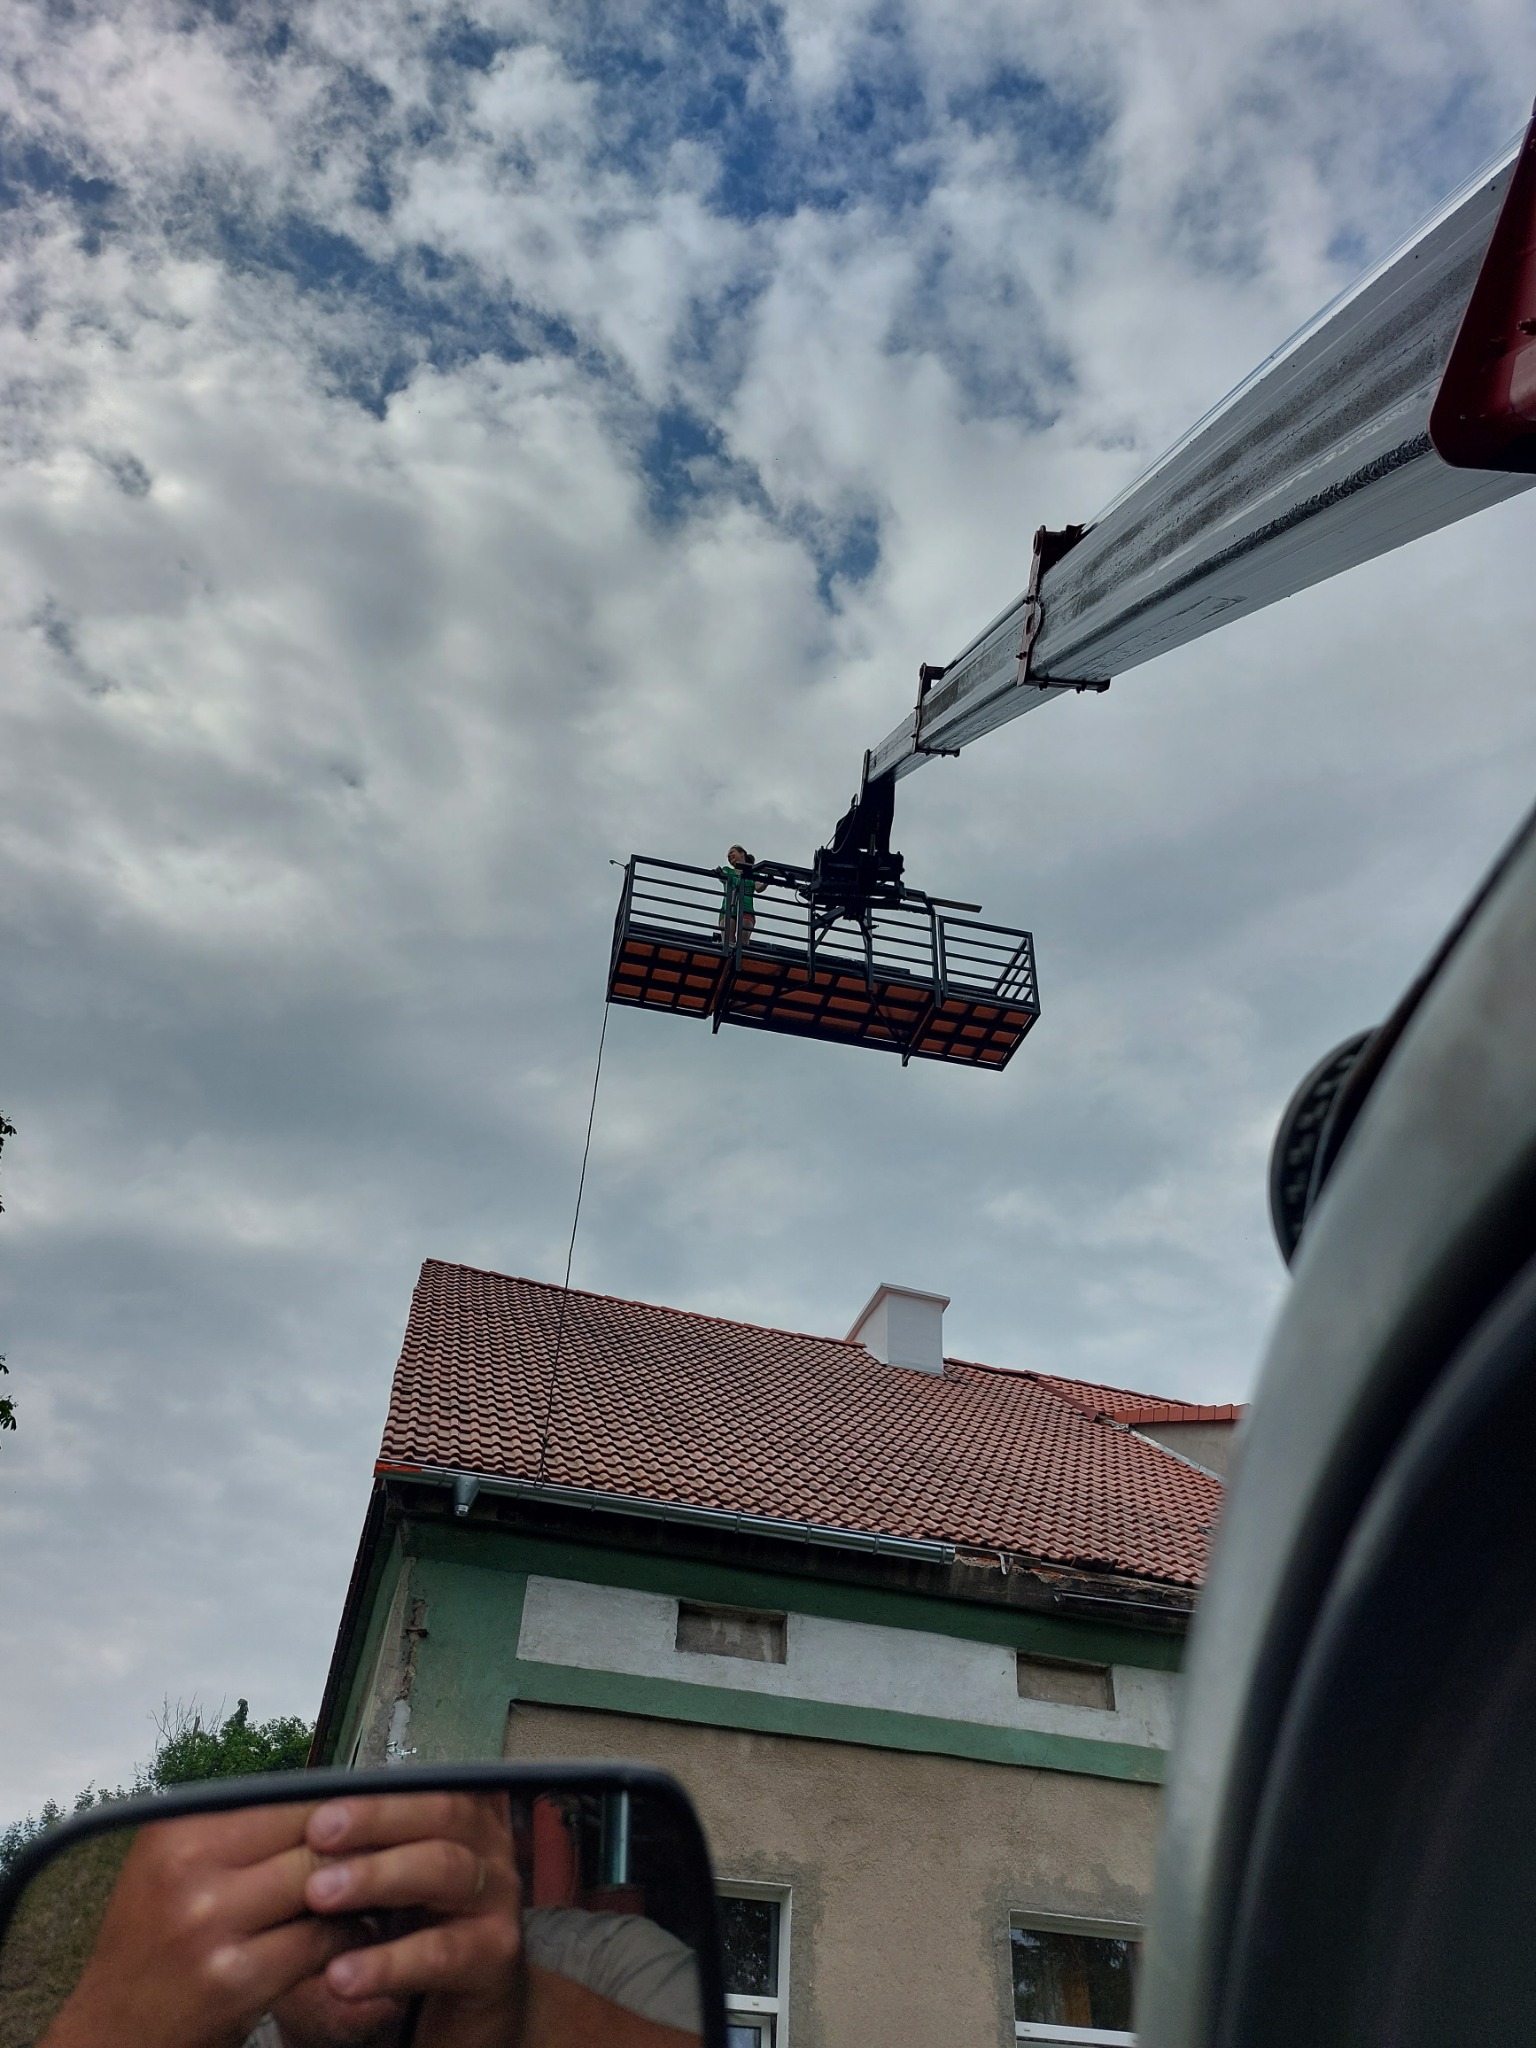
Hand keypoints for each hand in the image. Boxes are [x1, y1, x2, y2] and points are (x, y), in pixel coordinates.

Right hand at [39, 1803, 348, 2047]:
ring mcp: (209, 1923)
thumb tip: (338, 1800)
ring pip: (326, 1882)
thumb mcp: (178, 1872)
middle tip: (395, 1855)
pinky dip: (348, 1940)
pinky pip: (321, 1941)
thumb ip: (244, 1834)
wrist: (107, 2039)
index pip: (290, 1797)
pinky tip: (356, 1941)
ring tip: (378, 1896)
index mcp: (178, 1828)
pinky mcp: (234, 1978)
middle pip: (314, 1834)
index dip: (342, 1811)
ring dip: (363, 1893)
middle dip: (360, 1848)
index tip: (377, 1819)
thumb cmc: (154, 1952)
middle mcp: (188, 1867)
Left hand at [276, 1791, 525, 2047]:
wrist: (448, 2026)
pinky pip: (442, 1952)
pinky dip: (390, 1962)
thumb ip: (338, 1862)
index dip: (366, 1791)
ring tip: (321, 1895)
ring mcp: (495, 1900)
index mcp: (452, 1820)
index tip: (310, 1805)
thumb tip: (274, 1824)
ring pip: (444, 1867)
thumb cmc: (395, 1948)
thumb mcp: (363, 1901)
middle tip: (317, 1833)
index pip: (415, 1786)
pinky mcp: (494, 1959)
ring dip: (379, 1875)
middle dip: (375, 1817)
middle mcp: (484, 1847)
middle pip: (439, 1809)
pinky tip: (344, 1976)